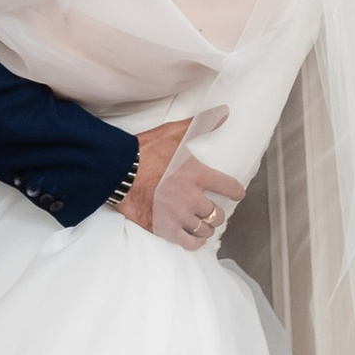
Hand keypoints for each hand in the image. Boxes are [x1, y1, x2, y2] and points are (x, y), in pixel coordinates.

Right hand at [122, 122, 242, 250]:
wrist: (118, 171)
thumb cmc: (145, 151)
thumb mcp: (173, 134)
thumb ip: (201, 124)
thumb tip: (224, 112)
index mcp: (197, 175)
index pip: (229, 188)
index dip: (236, 192)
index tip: (236, 193)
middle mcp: (191, 198)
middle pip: (216, 214)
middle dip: (217, 213)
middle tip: (213, 211)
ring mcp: (178, 215)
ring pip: (204, 229)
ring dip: (206, 227)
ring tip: (203, 224)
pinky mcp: (164, 228)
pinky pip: (188, 242)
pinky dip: (195, 241)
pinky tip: (194, 236)